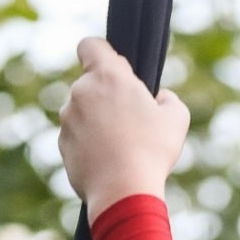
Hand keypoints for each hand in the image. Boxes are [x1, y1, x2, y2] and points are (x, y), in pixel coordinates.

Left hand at [58, 37, 191, 216]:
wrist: (123, 193)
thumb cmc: (152, 152)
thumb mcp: (176, 118)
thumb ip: (167, 98)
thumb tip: (159, 98)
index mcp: (107, 76)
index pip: (91, 45)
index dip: (102, 53)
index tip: (115, 70)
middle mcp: (80, 92)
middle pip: (91, 84)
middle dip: (107, 97)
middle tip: (131, 121)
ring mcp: (67, 119)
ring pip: (82, 112)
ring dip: (97, 122)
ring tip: (121, 147)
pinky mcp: (62, 144)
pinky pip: (76, 137)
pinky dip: (89, 145)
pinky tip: (108, 162)